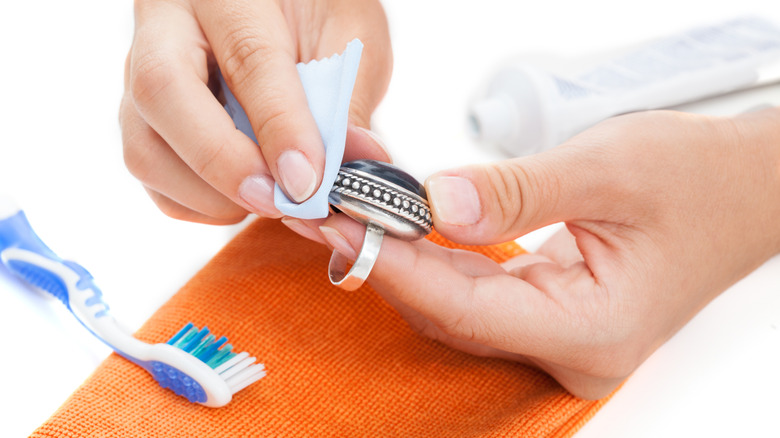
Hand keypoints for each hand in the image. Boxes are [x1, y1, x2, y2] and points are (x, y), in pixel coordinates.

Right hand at [120, 0, 391, 224]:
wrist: (281, 10)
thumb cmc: (314, 11)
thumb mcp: (349, 33)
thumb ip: (349, 97)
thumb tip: (357, 162)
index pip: (248, 59)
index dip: (279, 127)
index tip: (307, 181)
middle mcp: (167, 22)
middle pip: (162, 92)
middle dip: (223, 163)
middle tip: (278, 202)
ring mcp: (140, 71)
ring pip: (143, 145)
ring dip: (209, 194)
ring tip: (271, 200)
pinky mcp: (141, 116)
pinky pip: (151, 174)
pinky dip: (197, 204)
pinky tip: (244, 198)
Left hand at [319, 109, 779, 398]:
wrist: (744, 189)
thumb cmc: (699, 180)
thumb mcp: (608, 169)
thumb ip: (516, 191)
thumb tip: (435, 205)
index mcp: (594, 331)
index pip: (466, 308)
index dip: (396, 267)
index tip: (342, 226)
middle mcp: (570, 347)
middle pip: (452, 313)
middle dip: (386, 259)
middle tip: (331, 210)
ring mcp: (558, 335)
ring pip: (457, 305)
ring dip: (404, 257)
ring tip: (353, 212)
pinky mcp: (549, 312)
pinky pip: (476, 292)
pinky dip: (435, 258)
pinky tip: (402, 226)